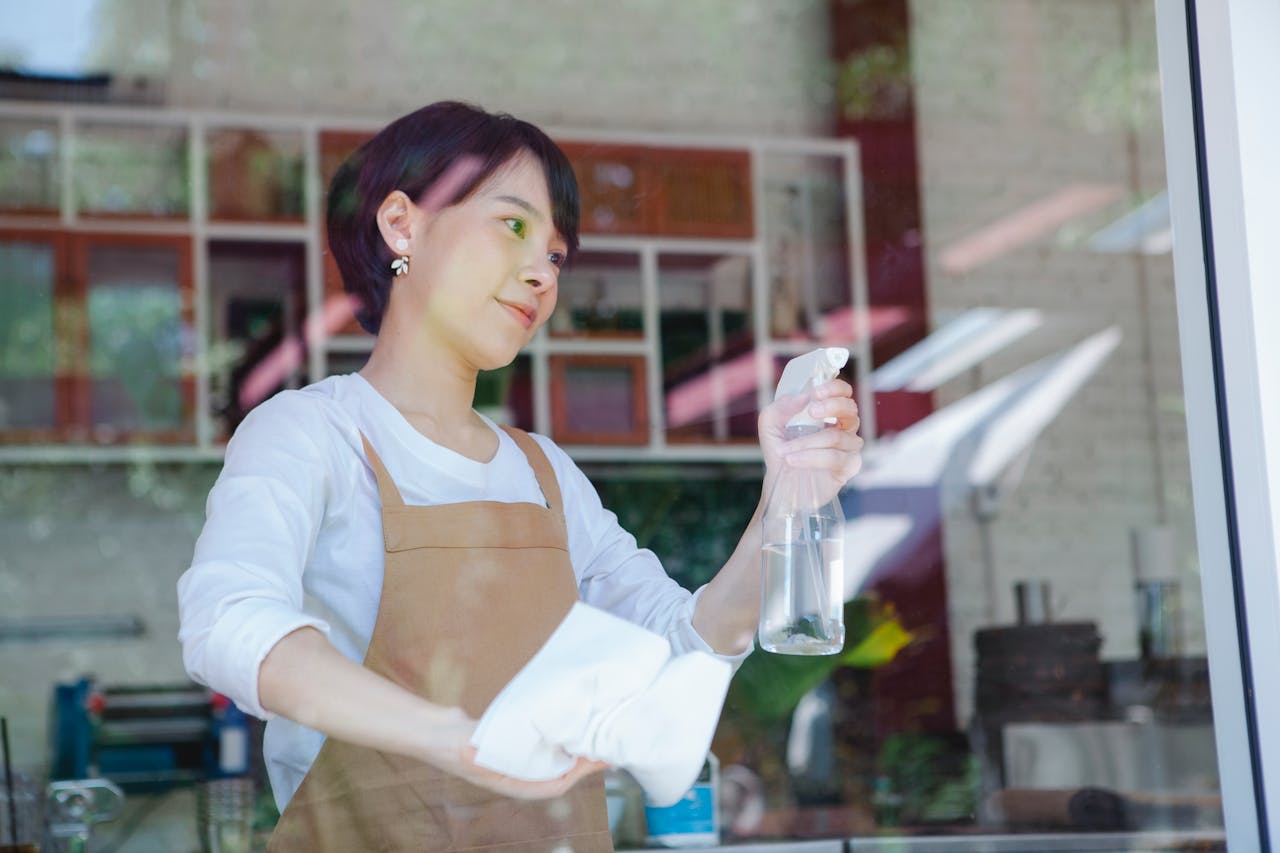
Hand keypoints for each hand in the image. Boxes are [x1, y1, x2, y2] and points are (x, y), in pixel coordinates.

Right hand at [426, 707, 610, 799]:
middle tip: (606, 741)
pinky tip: (566, 722)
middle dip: (583, 760)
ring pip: (552, 758)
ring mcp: (516, 760)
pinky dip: (556, 736)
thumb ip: (498, 753)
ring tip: (592, 730)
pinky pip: (541, 744)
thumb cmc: (455, 745)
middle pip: (559, 772)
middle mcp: (518, 774)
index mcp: (514, 783)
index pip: (555, 785)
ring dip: (572, 748)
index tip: (598, 759)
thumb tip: (521, 751)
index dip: (579, 774)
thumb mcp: (478, 751)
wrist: (434, 732)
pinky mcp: (513, 744)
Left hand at [758, 378, 863, 499]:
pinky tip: (793, 461)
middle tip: (811, 412)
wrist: (780, 483)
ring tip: (784, 451)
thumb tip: (804, 397)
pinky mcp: (849, 466)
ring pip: (836, 436)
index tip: (817, 393)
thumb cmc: (780, 450)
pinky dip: (811, 458)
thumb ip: (781, 407)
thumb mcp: (770, 424)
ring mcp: (849, 446)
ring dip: (806, 442)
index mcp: (829, 412)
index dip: (834, 388)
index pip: (843, 392)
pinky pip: (835, 458)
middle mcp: (843, 427)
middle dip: (830, 407)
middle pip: (850, 409)